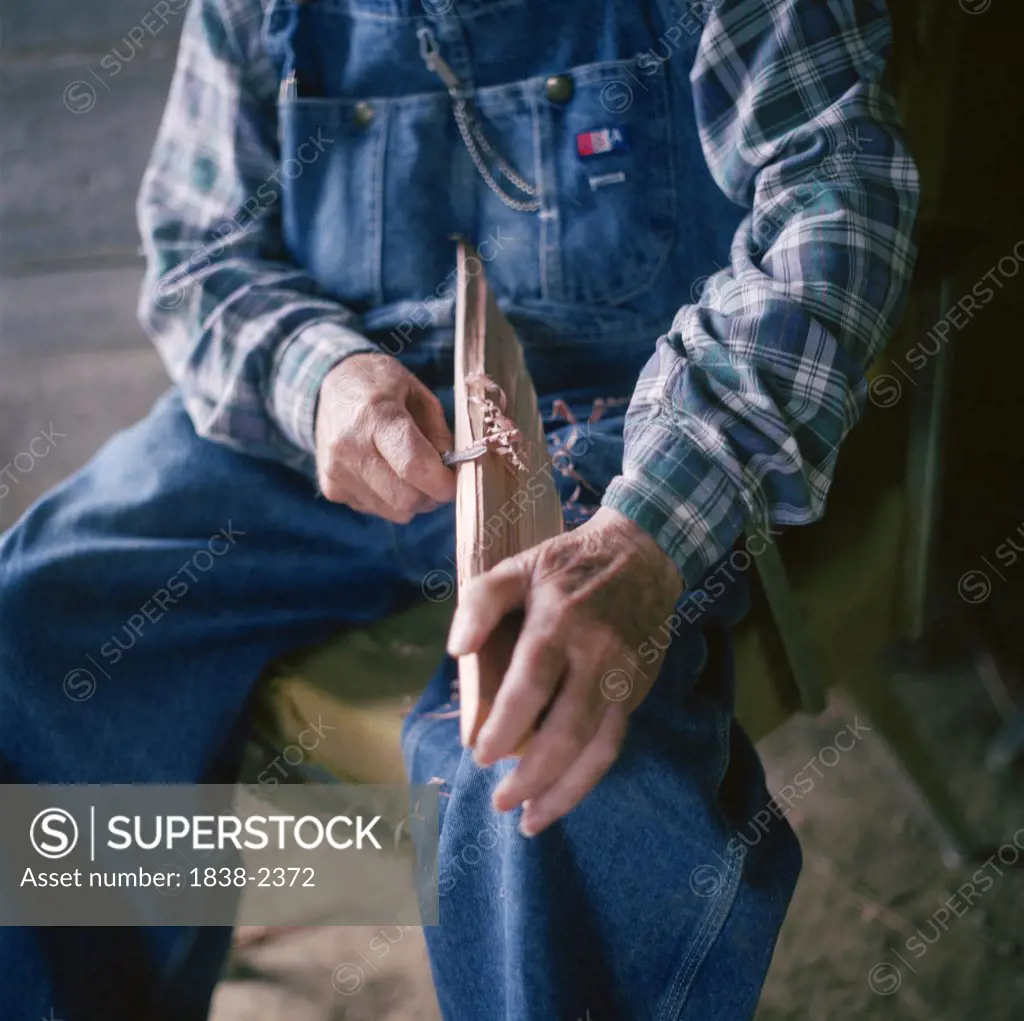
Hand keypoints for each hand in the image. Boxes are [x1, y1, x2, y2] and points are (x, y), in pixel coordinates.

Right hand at [315, 353, 455, 521]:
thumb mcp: (417, 392)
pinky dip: (391, 500)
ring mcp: (337, 473)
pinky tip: (387, 474)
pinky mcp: (332, 489)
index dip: (443, 482)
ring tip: (411, 473)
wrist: (327, 387)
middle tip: (437, 477)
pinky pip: (377, 510)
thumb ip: (438, 432)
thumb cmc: (379, 385)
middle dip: (431, 494)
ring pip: (395, 511)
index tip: (455, 480)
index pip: (413, 465)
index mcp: (374, 416)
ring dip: (414, 500)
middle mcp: (350, 448)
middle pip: (406, 498)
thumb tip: (452, 468)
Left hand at [446, 506, 682, 835]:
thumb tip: (457, 651)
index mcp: (559, 622)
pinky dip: (589, 776)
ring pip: (597, 747)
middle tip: (500, 802)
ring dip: (564, 791)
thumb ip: (480, 603)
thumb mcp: (517, 566)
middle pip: (567, 730)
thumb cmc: (566, 565)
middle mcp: (596, 655)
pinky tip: (562, 796)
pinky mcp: (636, 691)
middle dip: (533, 776)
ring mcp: (622, 677)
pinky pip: (614, 742)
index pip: (531, 685)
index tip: (480, 755)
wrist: (642, 557)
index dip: (505, 727)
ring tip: (530, 820)